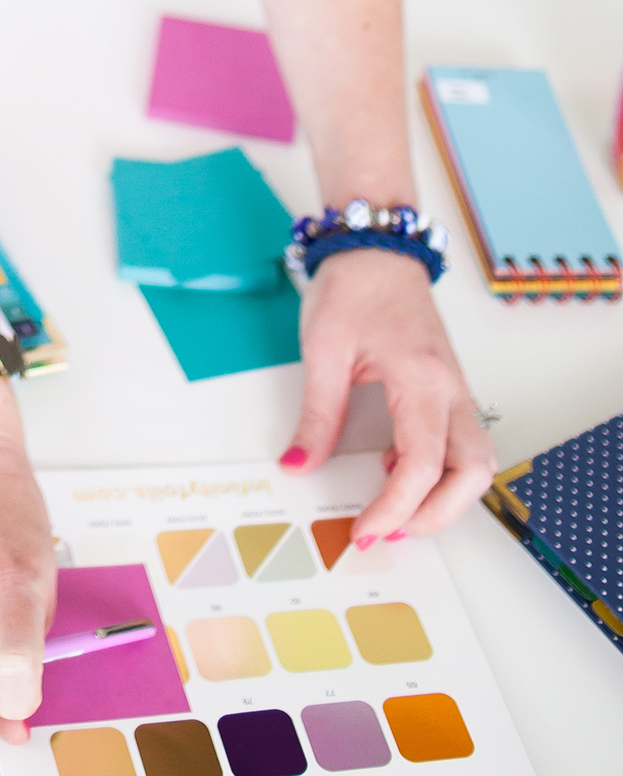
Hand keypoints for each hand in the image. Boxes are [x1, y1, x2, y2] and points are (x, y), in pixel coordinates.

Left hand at [281, 248, 493, 542]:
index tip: (364, 529)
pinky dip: (442, 471)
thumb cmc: (354, 285)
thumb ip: (317, 414)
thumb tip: (298, 465)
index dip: (396, 508)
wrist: (376, 246)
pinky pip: (463, 444)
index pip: (423, 464)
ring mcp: (457, 389)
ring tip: (395, 506)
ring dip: (446, 498)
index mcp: (421, 378)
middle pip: (473, 474)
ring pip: (478, 463)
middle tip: (387, 530)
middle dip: (436, 515)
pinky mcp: (450, 389)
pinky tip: (397, 467)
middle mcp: (451, 389)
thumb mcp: (323, 349)